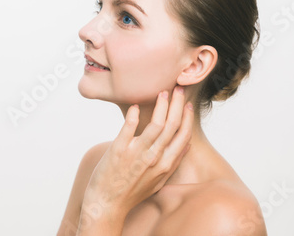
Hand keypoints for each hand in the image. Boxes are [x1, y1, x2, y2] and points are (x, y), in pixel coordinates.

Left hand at [82, 85, 193, 219]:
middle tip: (177, 89)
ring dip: (161, 105)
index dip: (187, 117)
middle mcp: (154, 158)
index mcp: (165, 165)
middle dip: (177, 104)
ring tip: (162, 93)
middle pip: (172, 125)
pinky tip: (135, 105)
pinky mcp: (119, 150)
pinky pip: (129, 127)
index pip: (183, 136)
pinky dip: (133, 114)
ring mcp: (137, 153)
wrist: (107, 204)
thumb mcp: (158, 181)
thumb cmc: (132, 193)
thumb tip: (186, 145)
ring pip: (156, 124)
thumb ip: (172, 163)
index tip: (186, 104)